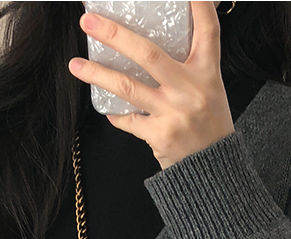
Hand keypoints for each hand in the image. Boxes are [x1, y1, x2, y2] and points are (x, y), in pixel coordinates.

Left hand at [68, 0, 234, 169]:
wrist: (215, 170)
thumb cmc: (210, 125)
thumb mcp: (210, 89)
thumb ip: (186, 68)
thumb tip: (147, 47)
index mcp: (207, 73)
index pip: (207, 30)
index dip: (199, 5)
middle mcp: (191, 89)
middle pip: (148, 54)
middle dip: (115, 35)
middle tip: (88, 22)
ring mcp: (174, 113)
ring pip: (128, 88)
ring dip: (98, 74)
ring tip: (75, 66)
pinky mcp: (160, 135)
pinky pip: (129, 120)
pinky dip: (117, 115)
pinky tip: (108, 110)